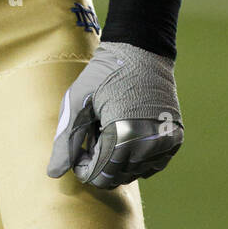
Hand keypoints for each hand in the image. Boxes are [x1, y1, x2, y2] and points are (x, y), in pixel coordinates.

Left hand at [47, 41, 182, 188]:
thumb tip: (53, 174)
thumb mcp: (77, 103)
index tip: (79, 143)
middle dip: (100, 161)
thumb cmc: (103, 74)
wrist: (140, 50)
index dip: (83, 165)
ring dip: (118, 158)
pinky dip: (136, 157)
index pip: (98, 176)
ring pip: (134, 173)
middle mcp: (148, 145)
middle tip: (96, 130)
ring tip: (111, 126)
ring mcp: (164, 143)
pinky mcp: (174, 139)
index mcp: (122, 136)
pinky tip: (127, 132)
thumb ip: (65, 141)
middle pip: (116, 177)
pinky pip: (152, 165)